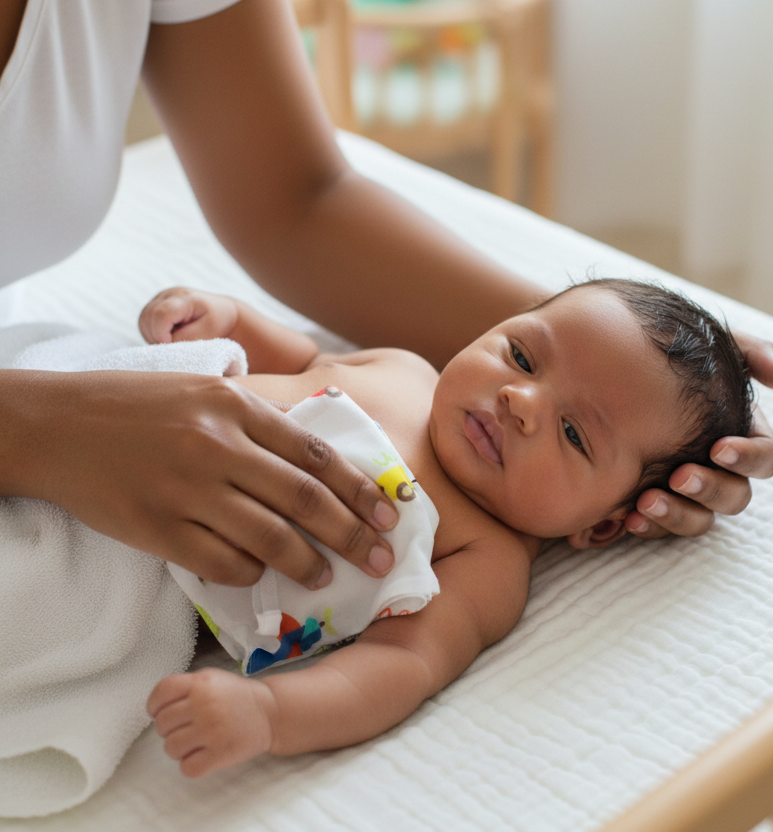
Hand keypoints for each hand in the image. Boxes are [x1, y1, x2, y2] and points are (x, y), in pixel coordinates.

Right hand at [8, 370, 397, 586]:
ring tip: (327, 577)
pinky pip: (221, 562)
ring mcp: (186, 489)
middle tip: (382, 559)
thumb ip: (258, 419)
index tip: (388, 515)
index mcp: (235, 404)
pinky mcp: (156, 528)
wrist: (56, 424)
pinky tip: (262, 577)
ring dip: (308, 564)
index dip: (359, 488)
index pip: (316, 452)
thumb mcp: (205, 389)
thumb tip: (314, 460)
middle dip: (353, 534)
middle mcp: (217, 445)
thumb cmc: (137, 404)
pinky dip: (250, 573)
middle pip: (305, 499)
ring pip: (269, 537)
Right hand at [140, 287, 237, 343]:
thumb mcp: (209, 332)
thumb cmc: (218, 321)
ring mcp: (159, 298)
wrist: (222, 312)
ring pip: (143, 321)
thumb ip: (186, 338)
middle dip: (158, 336)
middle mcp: (168, 294)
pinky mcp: (155, 305)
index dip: (161, 334)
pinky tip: (169, 336)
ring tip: (173, 340)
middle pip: (148, 317)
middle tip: (175, 345)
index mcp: (184, 297)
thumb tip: (165, 344)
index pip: (161, 314)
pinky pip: (144, 323)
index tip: (172, 345)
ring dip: (154, 336)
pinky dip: (153, 333)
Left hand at [147, 669, 275, 777]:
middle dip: (170, 728)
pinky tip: (204, 754)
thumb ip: (185, 687)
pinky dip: (192, 765)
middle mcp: (204, 704)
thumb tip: (156, 709)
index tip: (159, 712)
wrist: (270, 711)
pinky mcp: (219, 754)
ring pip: (170, 748)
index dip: (154, 705)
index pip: (161, 692)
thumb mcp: (212, 679)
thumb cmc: (236, 696)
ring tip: (196, 741)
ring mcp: (212, 730)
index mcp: (201, 683)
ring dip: (179, 748)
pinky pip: (187, 768)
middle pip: (162, 724)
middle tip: (187, 727)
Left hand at [625, 332, 772, 538]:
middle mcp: (716, 470)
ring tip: (645, 503)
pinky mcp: (649, 504)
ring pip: (696, 520)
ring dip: (675, 516)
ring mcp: (683, 492)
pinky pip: (654, 527)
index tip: (718, 448)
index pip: (765, 459)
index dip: (748, 458)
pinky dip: (643, 526)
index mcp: (739, 437)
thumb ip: (753, 355)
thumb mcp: (711, 348)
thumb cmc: (668, 356)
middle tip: (678, 476)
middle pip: (733, 497)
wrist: (609, 369)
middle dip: (709, 490)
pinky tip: (624, 518)